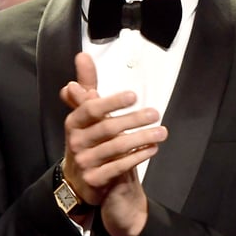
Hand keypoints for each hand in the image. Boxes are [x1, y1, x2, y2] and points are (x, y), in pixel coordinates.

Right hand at [60, 53, 166, 223]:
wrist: (81, 179)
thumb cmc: (88, 138)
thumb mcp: (86, 113)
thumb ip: (87, 85)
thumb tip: (82, 55)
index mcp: (73, 122)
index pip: (91, 109)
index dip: (111, 102)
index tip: (133, 95)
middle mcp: (75, 142)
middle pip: (107, 128)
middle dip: (134, 120)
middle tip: (155, 113)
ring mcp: (84, 162)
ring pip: (116, 148)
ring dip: (142, 138)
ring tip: (162, 132)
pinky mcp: (94, 180)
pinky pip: (119, 167)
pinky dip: (138, 157)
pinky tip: (152, 149)